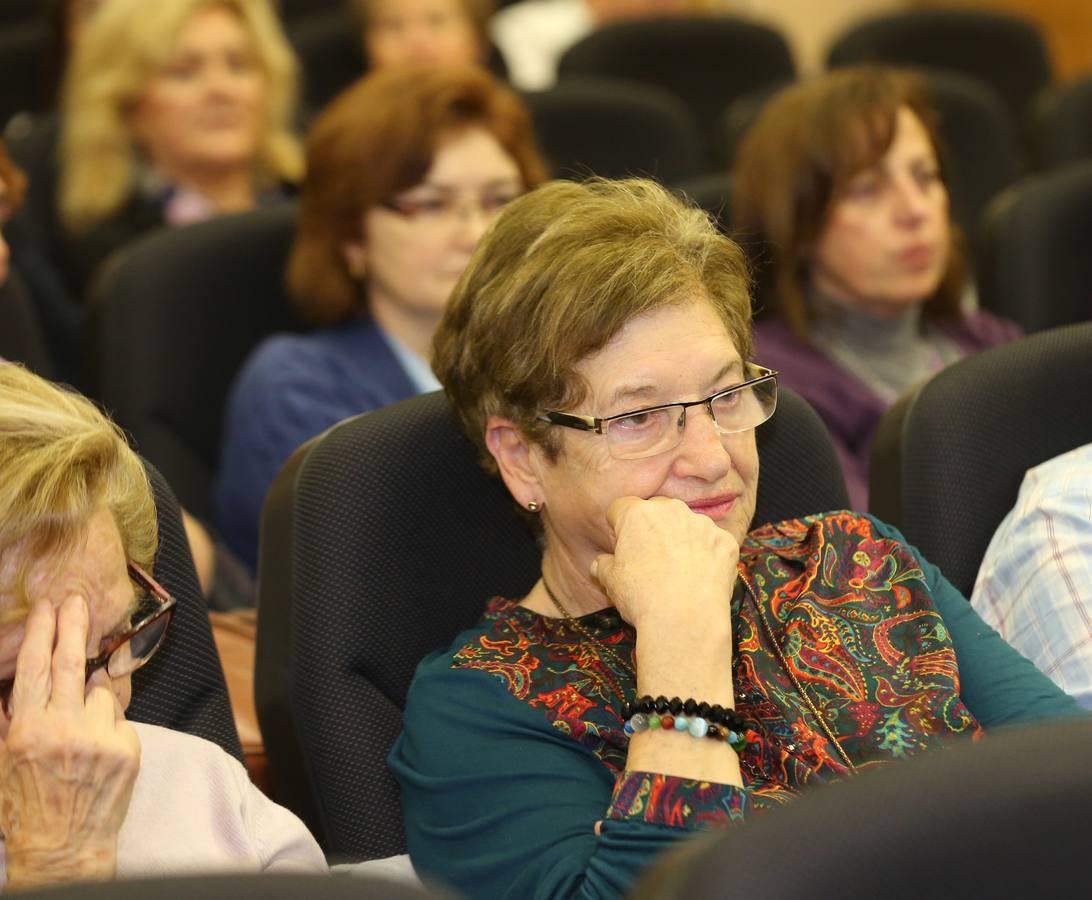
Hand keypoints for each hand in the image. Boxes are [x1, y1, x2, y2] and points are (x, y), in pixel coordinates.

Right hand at [0, 596, 139, 886]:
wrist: (63, 848)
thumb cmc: (26, 807)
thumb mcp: (3, 762)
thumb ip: (8, 720)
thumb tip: (11, 684)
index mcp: (27, 730)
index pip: (33, 668)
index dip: (41, 632)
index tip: (46, 606)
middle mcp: (63, 729)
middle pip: (71, 663)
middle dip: (74, 625)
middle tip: (78, 599)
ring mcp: (98, 738)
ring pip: (102, 691)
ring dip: (95, 695)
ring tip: (82, 723)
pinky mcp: (127, 748)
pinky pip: (120, 719)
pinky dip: (110, 725)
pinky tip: (98, 748)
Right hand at [591, 496, 737, 634]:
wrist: (686, 620)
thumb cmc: (642, 597)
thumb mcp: (610, 582)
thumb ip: (603, 566)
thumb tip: (600, 564)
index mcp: (637, 514)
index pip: (621, 508)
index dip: (618, 528)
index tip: (621, 548)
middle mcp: (671, 509)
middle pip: (657, 511)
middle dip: (652, 529)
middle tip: (650, 561)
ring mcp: (702, 524)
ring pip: (687, 525)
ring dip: (681, 541)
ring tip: (678, 574)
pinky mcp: (726, 541)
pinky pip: (713, 543)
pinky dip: (707, 557)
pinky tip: (700, 580)